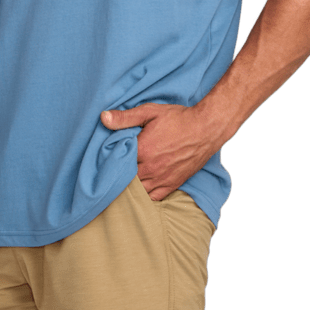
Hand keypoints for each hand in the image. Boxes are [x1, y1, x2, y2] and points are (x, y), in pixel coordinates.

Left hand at [100, 103, 217, 200]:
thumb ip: (125, 117)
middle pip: (125, 180)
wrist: (205, 128)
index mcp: (142, 150)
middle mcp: (151, 168)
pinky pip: (153, 198)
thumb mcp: (150, 112)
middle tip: (111, 171)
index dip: (110, 161)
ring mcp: (162, 179)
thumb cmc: (178, 118)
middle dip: (117, 176)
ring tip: (123, 181)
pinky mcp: (172, 184)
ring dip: (129, 187)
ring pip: (138, 192)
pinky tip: (139, 190)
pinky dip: (144, 196)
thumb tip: (103, 118)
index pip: (117, 162)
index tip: (105, 157)